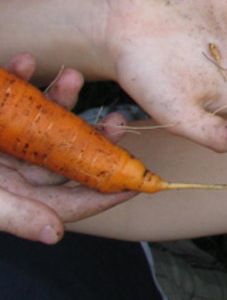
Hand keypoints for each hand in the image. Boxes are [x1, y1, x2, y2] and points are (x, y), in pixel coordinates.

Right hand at [0, 55, 134, 243]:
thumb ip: (13, 213)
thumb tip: (55, 236)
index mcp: (13, 197)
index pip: (71, 203)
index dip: (106, 192)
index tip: (140, 179)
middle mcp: (11, 170)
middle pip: (67, 159)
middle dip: (94, 137)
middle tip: (117, 120)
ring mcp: (2, 140)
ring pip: (46, 122)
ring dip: (61, 98)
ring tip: (70, 77)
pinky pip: (13, 97)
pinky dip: (21, 79)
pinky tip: (23, 63)